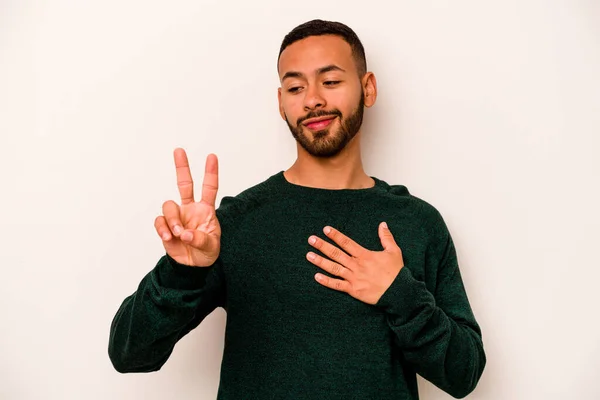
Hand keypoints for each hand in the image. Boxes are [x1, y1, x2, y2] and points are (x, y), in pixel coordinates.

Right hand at [153, 148, 220, 266]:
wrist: (193, 266)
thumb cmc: (206, 253)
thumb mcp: (211, 247)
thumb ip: (201, 240)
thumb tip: (186, 234)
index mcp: (206, 210)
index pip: (209, 188)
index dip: (211, 173)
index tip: (212, 156)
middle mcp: (190, 209)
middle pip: (184, 184)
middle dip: (182, 167)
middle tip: (179, 151)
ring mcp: (177, 216)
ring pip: (169, 206)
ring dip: (173, 220)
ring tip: (178, 234)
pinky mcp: (166, 227)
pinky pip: (160, 221)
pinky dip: (163, 229)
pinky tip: (169, 238)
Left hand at [306, 222, 403, 304]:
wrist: (399, 292)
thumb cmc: (396, 272)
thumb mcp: (394, 251)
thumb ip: (386, 237)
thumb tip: (382, 224)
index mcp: (365, 255)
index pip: (347, 243)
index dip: (336, 235)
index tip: (325, 229)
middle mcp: (357, 265)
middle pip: (336, 254)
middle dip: (322, 246)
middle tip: (311, 239)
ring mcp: (354, 278)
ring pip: (334, 268)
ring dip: (320, 261)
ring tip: (309, 255)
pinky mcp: (353, 290)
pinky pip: (337, 285)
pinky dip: (326, 281)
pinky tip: (316, 276)